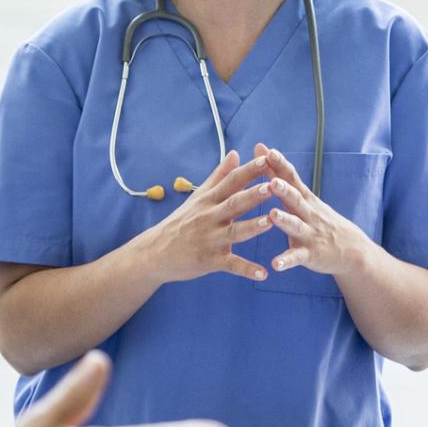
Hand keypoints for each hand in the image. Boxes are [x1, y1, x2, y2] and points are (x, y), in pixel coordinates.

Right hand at [138, 150, 277, 283]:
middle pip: (234, 203)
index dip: (248, 170)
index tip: (266, 158)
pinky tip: (263, 273)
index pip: (231, 181)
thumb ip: (219, 176)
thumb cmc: (181, 222)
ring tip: (270, 222)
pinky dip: (246, 270)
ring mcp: (209, 239)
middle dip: (253, 195)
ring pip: (234, 232)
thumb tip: (235, 153)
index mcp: (209, 200)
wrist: (154, 252)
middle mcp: (209, 217)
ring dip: (252, 227)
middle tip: (272, 186)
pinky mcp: (209, 261)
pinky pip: (230, 265)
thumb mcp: (199, 197)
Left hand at [257, 143, 372, 277]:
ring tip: (273, 215)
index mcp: (304, 198)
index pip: (291, 177)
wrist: (352, 250)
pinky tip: (275, 265)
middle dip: (284, 190)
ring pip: (296, 226)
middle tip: (272, 181)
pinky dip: (286, 261)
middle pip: (295, 199)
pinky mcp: (310, 254)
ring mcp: (310, 234)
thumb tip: (264, 150)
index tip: (266, 151)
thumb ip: (280, 175)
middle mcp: (308, 213)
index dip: (280, 165)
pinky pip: (297, 258)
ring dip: (285, 221)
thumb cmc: (320, 219)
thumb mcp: (304, 196)